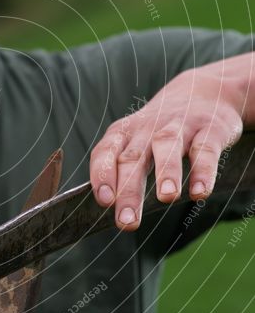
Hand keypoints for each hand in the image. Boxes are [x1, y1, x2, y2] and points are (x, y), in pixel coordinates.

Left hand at [90, 60, 245, 229]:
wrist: (205, 91)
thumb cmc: (160, 128)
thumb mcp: (135, 140)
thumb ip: (120, 169)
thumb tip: (105, 205)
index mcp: (125, 133)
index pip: (106, 152)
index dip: (102, 174)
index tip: (104, 200)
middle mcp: (148, 128)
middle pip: (133, 158)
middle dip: (129, 190)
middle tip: (128, 222)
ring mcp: (179, 126)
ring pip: (167, 146)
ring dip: (166, 172)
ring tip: (167, 198)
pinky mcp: (210, 129)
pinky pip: (204, 149)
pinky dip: (203, 171)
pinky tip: (200, 192)